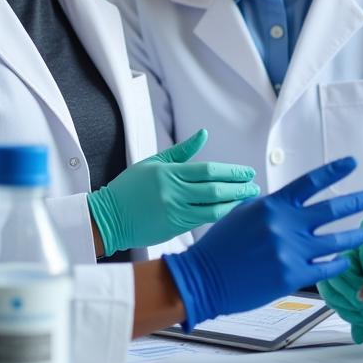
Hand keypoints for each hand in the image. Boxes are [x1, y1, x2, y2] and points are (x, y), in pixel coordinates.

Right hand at [87, 130, 258, 254]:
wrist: (108, 217)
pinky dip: (219, 214)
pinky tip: (230, 209)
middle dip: (238, 188)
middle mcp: (173, 193)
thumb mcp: (153, 163)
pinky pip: (203, 220)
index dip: (231, 172)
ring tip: (248, 198)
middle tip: (254, 186)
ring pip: (212, 209)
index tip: (247, 172)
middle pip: (214, 190)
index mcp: (168, 174)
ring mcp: (174, 212)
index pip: (207, 171)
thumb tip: (204, 134)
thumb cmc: (130, 187)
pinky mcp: (174, 228)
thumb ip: (182, 151)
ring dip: (233, 203)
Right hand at [164, 157, 362, 328]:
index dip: (334, 171)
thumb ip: (269, 207)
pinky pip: (324, 269)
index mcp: (273, 206)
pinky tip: (345, 261)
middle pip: (330, 210)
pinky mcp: (291, 276)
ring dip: (354, 236)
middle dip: (355, 201)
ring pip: (334, 242)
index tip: (352, 164)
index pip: (310, 182)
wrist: (203, 279)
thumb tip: (287, 202)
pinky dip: (338, 264)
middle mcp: (285, 225)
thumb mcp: (242, 213)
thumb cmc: (220, 245)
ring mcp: (290, 252)